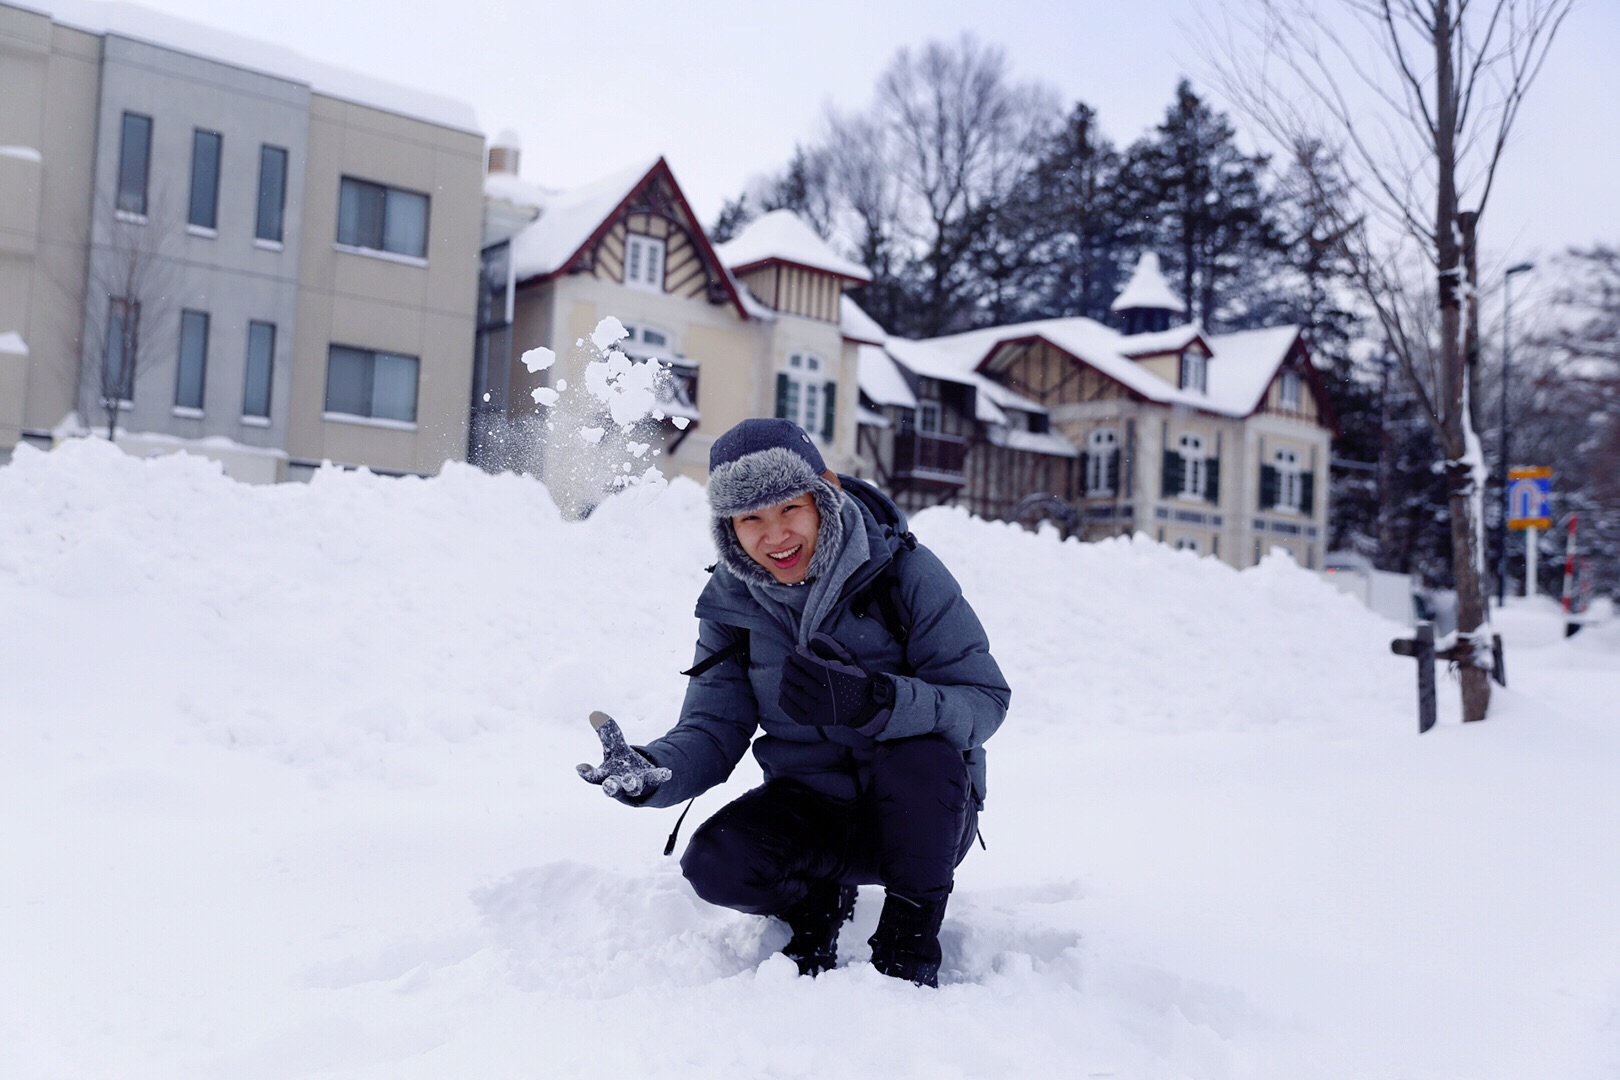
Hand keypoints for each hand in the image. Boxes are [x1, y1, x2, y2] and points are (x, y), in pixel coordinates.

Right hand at [576, 711, 671, 802]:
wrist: (640, 777)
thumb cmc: (621, 763)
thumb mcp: (614, 746)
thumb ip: (606, 732)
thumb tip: (596, 713)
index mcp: (606, 776)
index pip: (593, 777)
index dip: (586, 773)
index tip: (580, 767)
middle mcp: (619, 783)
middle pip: (612, 788)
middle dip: (610, 787)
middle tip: (608, 784)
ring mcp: (635, 784)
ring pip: (632, 788)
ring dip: (631, 784)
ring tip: (631, 779)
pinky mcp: (650, 780)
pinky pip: (655, 779)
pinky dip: (660, 776)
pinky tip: (667, 772)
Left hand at [778, 633, 893, 730]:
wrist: (863, 706)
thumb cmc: (854, 678)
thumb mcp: (850, 658)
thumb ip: (832, 646)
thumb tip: (812, 638)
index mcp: (835, 678)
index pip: (806, 662)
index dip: (797, 653)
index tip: (798, 650)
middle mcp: (826, 696)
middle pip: (794, 676)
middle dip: (788, 664)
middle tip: (789, 660)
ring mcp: (817, 710)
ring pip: (789, 691)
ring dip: (785, 679)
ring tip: (789, 674)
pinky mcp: (812, 720)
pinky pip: (788, 707)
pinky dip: (783, 695)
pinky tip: (788, 688)